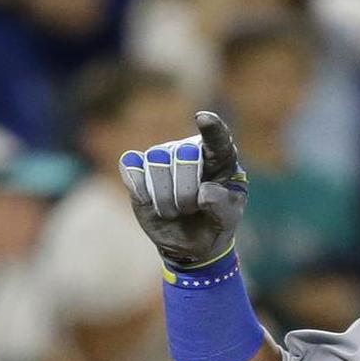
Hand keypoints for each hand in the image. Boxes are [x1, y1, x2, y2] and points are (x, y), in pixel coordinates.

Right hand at [119, 112, 247, 267]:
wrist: (190, 242)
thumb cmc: (214, 221)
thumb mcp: (227, 219)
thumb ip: (222, 206)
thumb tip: (204, 192)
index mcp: (220, 158)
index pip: (218, 139)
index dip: (212, 128)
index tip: (204, 119)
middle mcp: (189, 149)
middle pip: (183, 155)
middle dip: (186, 191)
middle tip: (192, 209)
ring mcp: (162, 155)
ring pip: (156, 164)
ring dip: (165, 198)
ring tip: (175, 210)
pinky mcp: (137, 167)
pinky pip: (131, 169)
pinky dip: (141, 191)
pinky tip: (150, 201)